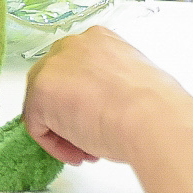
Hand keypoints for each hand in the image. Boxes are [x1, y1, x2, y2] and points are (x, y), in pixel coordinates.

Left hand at [22, 26, 192, 166]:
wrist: (152, 118)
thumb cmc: (156, 106)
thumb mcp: (135, 82)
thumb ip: (113, 84)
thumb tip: (109, 103)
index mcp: (98, 39)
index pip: (78, 70)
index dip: (87, 100)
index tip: (102, 118)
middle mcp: (71, 45)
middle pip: (56, 84)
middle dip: (71, 115)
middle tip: (92, 138)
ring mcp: (52, 67)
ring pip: (44, 103)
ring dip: (64, 130)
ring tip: (90, 149)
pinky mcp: (40, 93)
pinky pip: (37, 125)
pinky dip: (55, 144)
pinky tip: (80, 153)